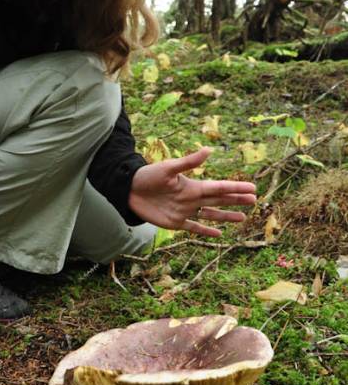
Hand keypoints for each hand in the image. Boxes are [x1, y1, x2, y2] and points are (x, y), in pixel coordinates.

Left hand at [128, 147, 255, 237]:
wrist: (128, 190)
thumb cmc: (148, 175)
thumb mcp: (168, 168)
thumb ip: (189, 162)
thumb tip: (209, 150)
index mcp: (193, 186)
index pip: (219, 188)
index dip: (236, 188)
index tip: (252, 188)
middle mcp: (192, 199)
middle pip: (219, 200)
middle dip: (236, 200)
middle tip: (254, 200)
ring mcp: (185, 211)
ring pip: (211, 214)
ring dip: (226, 216)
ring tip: (243, 218)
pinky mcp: (175, 223)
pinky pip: (194, 227)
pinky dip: (206, 231)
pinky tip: (219, 234)